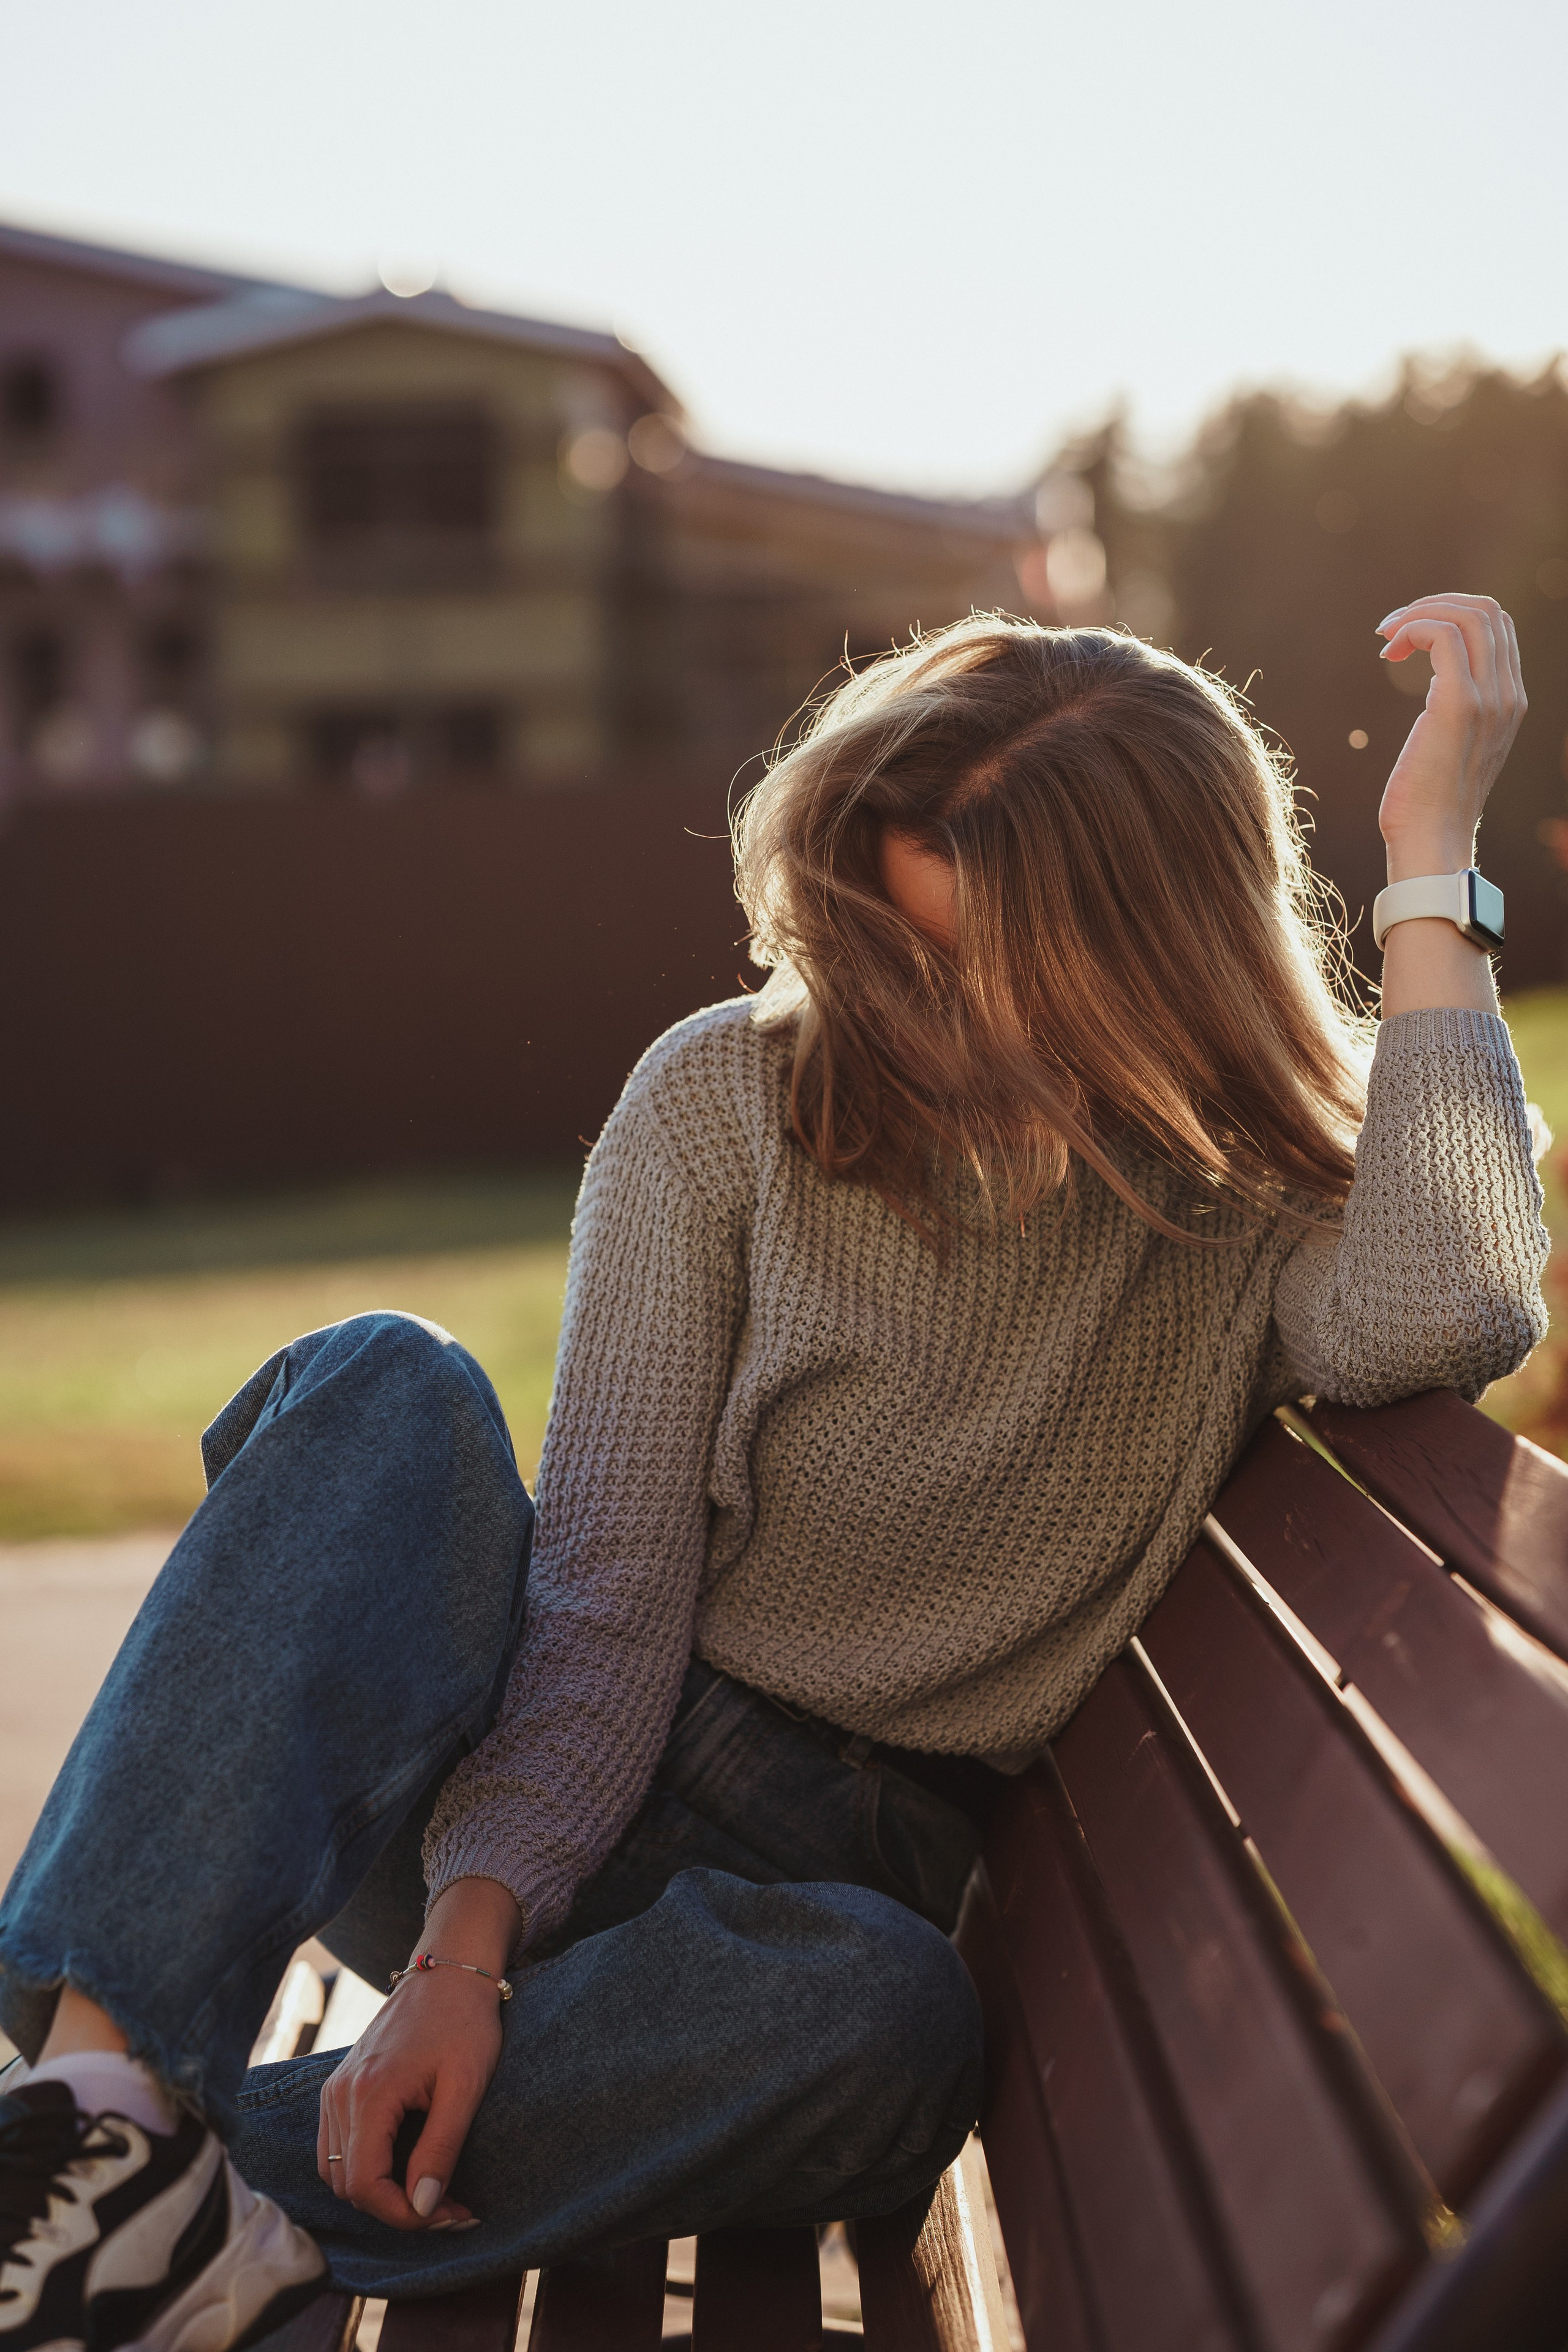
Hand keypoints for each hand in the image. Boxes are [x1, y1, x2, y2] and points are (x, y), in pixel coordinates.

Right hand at [316, 1967, 500, 2228]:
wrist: (448, 1972)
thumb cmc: (464, 2023)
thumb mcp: (464, 2087)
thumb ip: (440, 2149)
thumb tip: (423, 2208)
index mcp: (368, 2093)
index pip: (365, 2185)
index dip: (403, 2214)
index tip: (448, 2216)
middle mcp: (339, 2094)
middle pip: (348, 2185)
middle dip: (396, 2208)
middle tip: (450, 2210)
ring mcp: (334, 2090)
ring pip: (337, 2172)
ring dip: (379, 2193)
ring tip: (431, 2192)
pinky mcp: (339, 2087)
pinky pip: (337, 2148)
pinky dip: (366, 2168)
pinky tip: (407, 2166)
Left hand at [1376, 592, 1524, 880]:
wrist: (1431, 841)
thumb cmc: (1428, 803)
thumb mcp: (1451, 745)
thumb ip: (1457, 710)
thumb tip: (1438, 685)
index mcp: (1510, 701)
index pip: (1497, 628)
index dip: (1451, 615)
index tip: (1408, 638)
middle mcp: (1508, 695)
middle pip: (1488, 611)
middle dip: (1434, 605)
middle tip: (1392, 630)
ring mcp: (1490, 698)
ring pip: (1469, 615)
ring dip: (1420, 612)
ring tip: (1387, 637)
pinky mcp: (1459, 704)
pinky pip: (1443, 636)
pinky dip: (1413, 629)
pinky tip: (1389, 652)